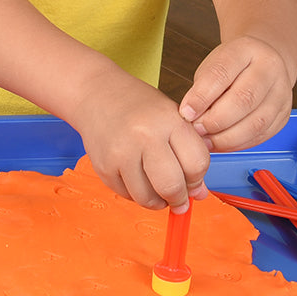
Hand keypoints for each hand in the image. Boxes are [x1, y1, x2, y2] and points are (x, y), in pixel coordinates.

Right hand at [70, 73, 211, 210]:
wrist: (97, 93)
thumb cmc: (138, 104)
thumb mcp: (171, 117)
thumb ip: (189, 152)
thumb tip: (199, 194)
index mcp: (169, 120)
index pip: (197, 164)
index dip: (198, 180)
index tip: (194, 183)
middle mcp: (145, 135)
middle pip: (172, 186)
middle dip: (179, 199)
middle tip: (179, 200)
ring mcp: (121, 153)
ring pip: (148, 198)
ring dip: (157, 202)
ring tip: (157, 191)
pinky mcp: (104, 167)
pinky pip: (127, 195)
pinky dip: (136, 194)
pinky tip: (138, 180)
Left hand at [177, 35, 293, 152]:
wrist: (262, 64)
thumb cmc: (232, 67)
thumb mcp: (213, 66)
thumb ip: (203, 89)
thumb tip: (192, 118)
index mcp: (247, 49)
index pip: (222, 73)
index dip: (201, 97)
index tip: (185, 113)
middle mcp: (270, 68)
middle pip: (244, 99)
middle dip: (215, 120)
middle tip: (197, 130)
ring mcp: (282, 92)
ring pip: (256, 122)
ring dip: (227, 137)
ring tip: (207, 140)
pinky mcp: (284, 115)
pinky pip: (261, 135)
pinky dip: (238, 144)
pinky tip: (222, 143)